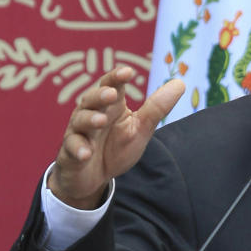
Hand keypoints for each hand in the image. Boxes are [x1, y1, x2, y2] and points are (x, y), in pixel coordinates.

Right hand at [47, 66, 185, 208]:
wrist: (92, 178)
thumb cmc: (115, 147)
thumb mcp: (140, 129)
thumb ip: (156, 108)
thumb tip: (180, 82)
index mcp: (110, 106)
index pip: (111, 85)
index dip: (117, 78)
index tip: (128, 72)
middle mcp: (91, 114)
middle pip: (91, 99)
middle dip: (100, 95)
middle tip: (112, 94)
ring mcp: (78, 133)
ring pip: (80, 120)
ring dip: (90, 119)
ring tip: (101, 120)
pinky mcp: (70, 154)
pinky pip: (71, 148)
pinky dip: (78, 149)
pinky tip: (86, 153)